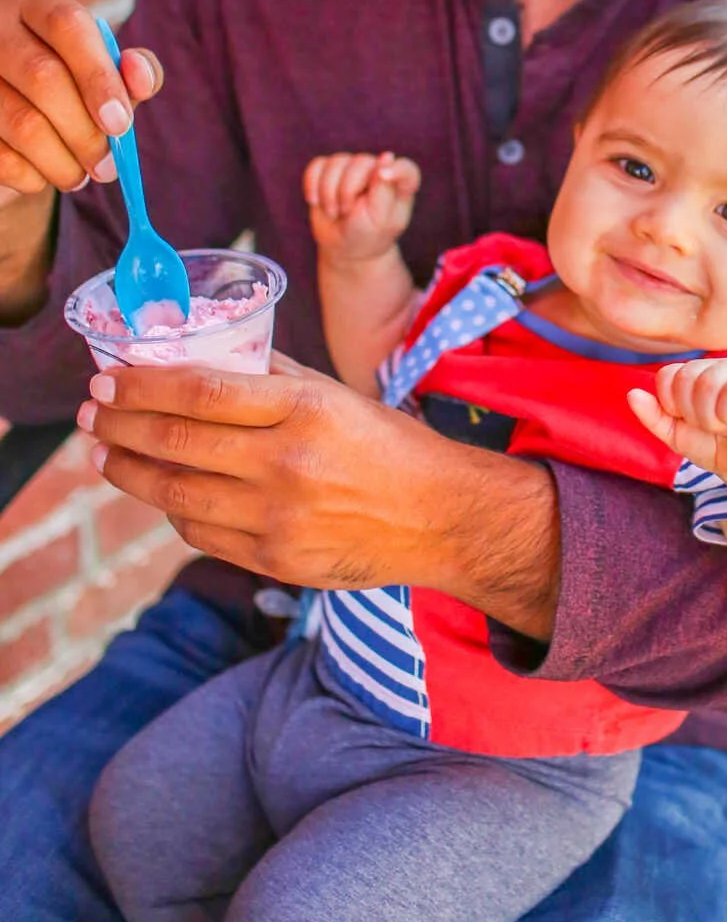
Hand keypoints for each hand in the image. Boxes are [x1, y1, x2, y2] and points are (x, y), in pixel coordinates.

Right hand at [0, 0, 160, 202]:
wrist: (16, 113)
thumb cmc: (73, 85)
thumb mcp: (106, 70)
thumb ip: (134, 72)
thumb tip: (141, 77)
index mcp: (35, 5)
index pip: (68, 26)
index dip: (99, 76)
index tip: (121, 125)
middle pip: (43, 77)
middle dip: (85, 132)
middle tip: (107, 167)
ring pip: (21, 123)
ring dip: (62, 162)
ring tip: (81, 176)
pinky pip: (0, 156)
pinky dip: (31, 176)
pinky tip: (44, 174)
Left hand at [79, 357, 465, 588]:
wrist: (440, 517)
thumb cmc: (388, 445)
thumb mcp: (335, 394)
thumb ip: (270, 378)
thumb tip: (198, 361)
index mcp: (305, 409)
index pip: (200, 392)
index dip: (141, 385)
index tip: (106, 379)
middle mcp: (288, 464)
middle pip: (176, 442)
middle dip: (118, 426)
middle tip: (90, 414)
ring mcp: (279, 518)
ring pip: (176, 494)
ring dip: (129, 472)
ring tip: (105, 456)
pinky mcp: (276, 560)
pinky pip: (201, 534)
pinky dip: (174, 510)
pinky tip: (164, 493)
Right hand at [303, 151, 420, 261]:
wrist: (344, 246)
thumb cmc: (368, 234)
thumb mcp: (379, 219)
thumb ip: (384, 189)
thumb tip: (386, 156)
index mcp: (399, 185)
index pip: (406, 169)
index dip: (395, 169)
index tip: (382, 176)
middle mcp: (378, 170)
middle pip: (360, 163)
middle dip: (347, 192)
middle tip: (346, 213)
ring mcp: (352, 168)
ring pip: (335, 163)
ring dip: (328, 193)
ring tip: (334, 212)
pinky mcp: (329, 170)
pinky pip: (316, 166)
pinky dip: (312, 186)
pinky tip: (316, 202)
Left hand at [627, 359, 726, 484]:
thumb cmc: (716, 447)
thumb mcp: (677, 434)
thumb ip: (654, 416)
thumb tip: (632, 394)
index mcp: (698, 371)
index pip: (668, 375)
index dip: (673, 406)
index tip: (692, 422)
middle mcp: (721, 365)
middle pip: (686, 379)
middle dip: (694, 416)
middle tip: (714, 427)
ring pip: (708, 384)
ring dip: (714, 420)